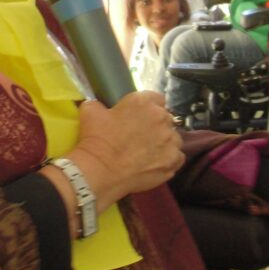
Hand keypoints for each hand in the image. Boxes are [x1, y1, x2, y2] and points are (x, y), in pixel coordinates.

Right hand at [69, 91, 184, 211]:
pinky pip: (177, 157)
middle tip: (141, 137)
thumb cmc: (96, 139)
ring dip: (164, 142)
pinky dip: (168, 160)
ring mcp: (171, 140)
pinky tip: (155, 164)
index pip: (156, 98)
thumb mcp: (91, 111)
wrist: (101, 171)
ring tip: (149, 153)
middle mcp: (161, 117)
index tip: (140, 117)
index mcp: (143, 102)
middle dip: (156, 125)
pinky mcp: (173, 160)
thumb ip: (100, 104)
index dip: (149, 108)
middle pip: (165, 118)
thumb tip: (100, 107)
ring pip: (173, 138)